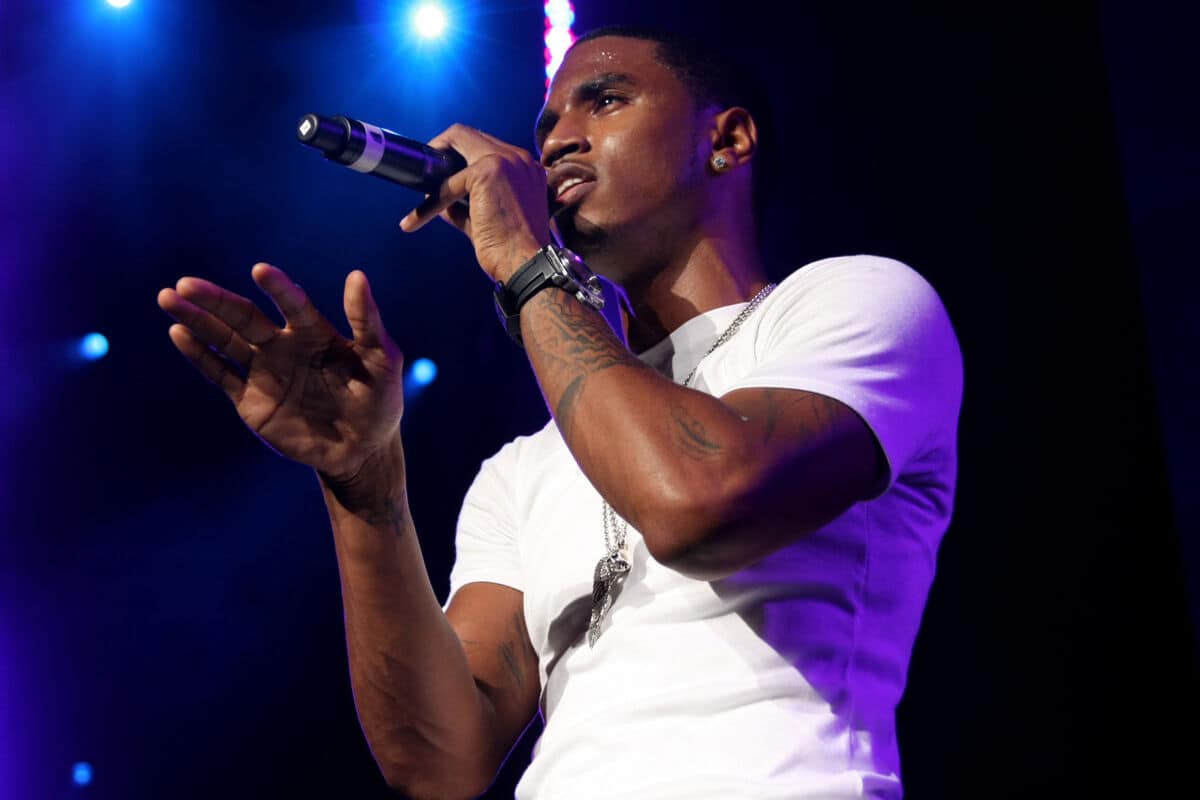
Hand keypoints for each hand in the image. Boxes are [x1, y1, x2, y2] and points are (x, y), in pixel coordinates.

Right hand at [157, 263, 404, 482]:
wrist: (362, 450)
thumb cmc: (380, 401)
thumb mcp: (383, 360)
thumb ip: (367, 322)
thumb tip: (357, 275)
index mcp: (315, 332)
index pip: (293, 304)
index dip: (278, 288)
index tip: (261, 270)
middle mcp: (284, 346)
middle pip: (245, 318)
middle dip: (216, 300)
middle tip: (187, 284)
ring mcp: (264, 371)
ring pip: (225, 340)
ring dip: (197, 320)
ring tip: (169, 297)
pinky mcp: (250, 400)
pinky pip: (220, 374)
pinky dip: (200, 355)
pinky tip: (179, 333)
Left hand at [398, 124, 549, 282]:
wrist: (526, 264)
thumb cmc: (510, 249)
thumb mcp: (486, 218)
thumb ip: (463, 202)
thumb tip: (434, 197)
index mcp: (525, 168)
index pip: (485, 145)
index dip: (458, 155)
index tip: (440, 173)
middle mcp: (520, 158)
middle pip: (469, 134)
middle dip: (441, 148)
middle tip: (423, 172)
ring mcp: (506, 161)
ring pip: (457, 141)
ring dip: (435, 164)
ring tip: (418, 184)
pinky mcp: (488, 172)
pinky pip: (449, 182)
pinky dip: (432, 201)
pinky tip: (416, 220)